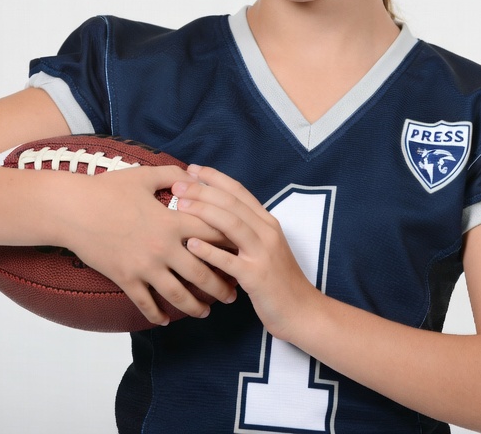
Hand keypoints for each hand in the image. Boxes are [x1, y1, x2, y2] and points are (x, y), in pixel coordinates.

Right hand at [50, 163, 236, 325]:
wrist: (72, 209)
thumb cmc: (108, 189)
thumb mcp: (144, 176)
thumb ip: (173, 175)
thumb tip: (194, 176)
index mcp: (172, 221)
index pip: (212, 235)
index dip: (231, 244)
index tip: (243, 253)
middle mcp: (163, 247)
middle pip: (202, 273)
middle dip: (221, 286)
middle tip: (233, 294)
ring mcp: (144, 266)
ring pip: (177, 294)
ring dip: (195, 306)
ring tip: (205, 312)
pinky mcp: (125, 278)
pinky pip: (144, 302)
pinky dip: (156, 314)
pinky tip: (164, 320)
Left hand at [172, 165, 324, 341]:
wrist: (302, 311)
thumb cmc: (278, 281)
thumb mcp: (265, 249)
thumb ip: (246, 231)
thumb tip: (215, 217)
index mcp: (268, 223)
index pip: (240, 192)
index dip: (215, 178)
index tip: (192, 169)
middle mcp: (268, 232)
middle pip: (233, 203)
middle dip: (203, 190)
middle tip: (177, 184)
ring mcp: (263, 254)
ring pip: (232, 224)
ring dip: (204, 212)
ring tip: (180, 205)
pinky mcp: (257, 277)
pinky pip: (230, 261)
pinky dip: (209, 251)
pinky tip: (191, 245)